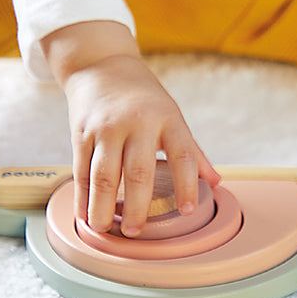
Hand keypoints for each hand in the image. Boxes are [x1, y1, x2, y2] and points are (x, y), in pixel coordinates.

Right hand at [43, 22, 218, 235]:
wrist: (101, 65)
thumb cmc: (143, 97)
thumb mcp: (172, 115)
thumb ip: (192, 151)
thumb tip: (215, 183)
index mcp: (167, 118)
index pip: (182, 155)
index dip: (187, 185)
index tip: (188, 211)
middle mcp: (137, 122)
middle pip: (138, 171)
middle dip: (137, 206)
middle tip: (136, 232)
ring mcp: (106, 126)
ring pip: (103, 174)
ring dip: (103, 206)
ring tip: (104, 229)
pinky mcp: (81, 131)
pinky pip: (81, 169)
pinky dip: (82, 195)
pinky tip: (84, 213)